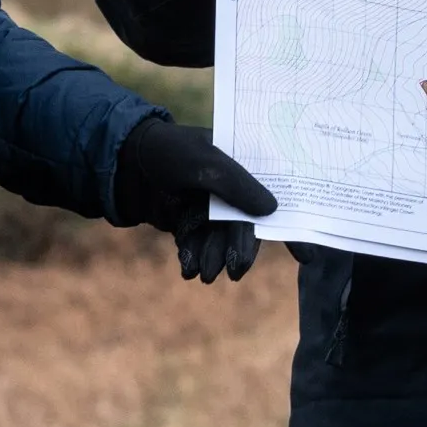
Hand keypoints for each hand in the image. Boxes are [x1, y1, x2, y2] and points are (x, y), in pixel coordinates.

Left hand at [112, 116, 279, 281]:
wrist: (121, 163)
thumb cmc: (168, 152)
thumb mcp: (204, 162)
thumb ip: (237, 185)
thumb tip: (272, 209)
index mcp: (244, 166)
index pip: (275, 196)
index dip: (291, 225)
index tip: (305, 256)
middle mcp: (231, 189)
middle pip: (246, 226)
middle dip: (240, 250)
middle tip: (235, 271)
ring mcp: (209, 207)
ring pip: (221, 240)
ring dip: (214, 259)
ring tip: (202, 274)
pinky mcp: (188, 222)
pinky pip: (198, 245)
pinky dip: (194, 258)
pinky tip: (186, 268)